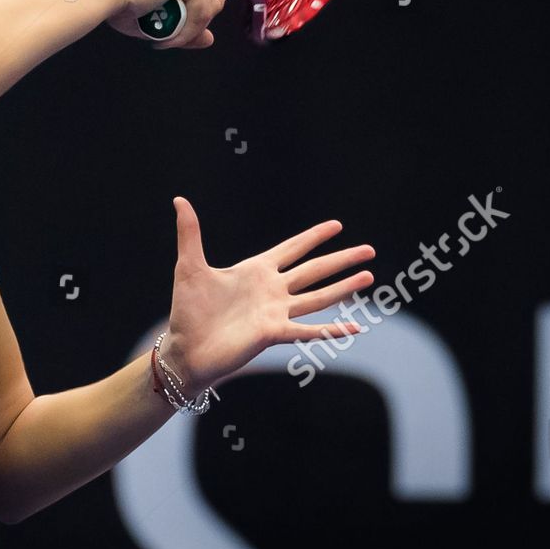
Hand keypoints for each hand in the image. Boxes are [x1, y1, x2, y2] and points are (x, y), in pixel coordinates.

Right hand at [99, 0, 224, 47]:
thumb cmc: (118, 0)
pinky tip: (166, 37)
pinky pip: (202, 12)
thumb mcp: (159, 15)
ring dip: (191, 29)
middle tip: (175, 34)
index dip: (200, 10)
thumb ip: (188, 26)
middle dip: (200, 20)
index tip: (182, 26)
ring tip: (166, 38)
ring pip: (211, 5)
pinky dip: (187, 31)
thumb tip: (209, 39)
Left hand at [160, 196, 375, 389]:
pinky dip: (330, 330)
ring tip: (369, 277)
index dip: (314, 237)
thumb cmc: (188, 310)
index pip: (292, 249)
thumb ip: (190, 232)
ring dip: (343, 288)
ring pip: (318, 297)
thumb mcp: (189, 266)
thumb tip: (179, 199)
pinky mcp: (273, 333)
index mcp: (255, 271)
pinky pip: (307, 330)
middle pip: (314, 270)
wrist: (185, 349)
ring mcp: (275, 312)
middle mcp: (271, 290)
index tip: (337, 225)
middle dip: (341, 259)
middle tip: (369, 250)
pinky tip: (354, 327)